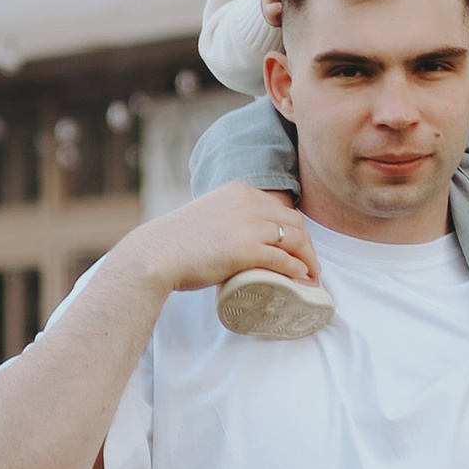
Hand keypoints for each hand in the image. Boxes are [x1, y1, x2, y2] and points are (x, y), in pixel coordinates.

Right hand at [134, 183, 322, 301]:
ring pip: (295, 239)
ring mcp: (249, 225)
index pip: (280, 207)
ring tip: (312, 275)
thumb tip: (237, 236)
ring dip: (308, 258)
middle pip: (294, 221)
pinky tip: (302, 277)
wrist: (156, 254)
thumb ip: (227, 218)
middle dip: (307, 244)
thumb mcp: (208, 214)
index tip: (299, 247)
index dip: (295, 229)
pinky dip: (297, 269)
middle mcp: (248, 202)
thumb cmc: (176, 241)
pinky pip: (284, 259)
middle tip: (310, 264)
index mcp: (240, 191)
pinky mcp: (247, 249)